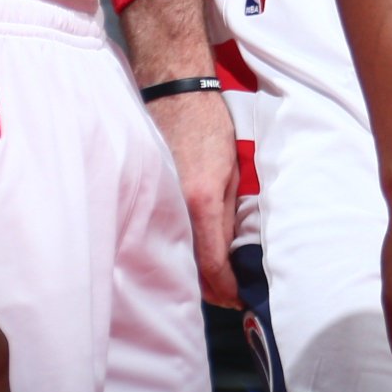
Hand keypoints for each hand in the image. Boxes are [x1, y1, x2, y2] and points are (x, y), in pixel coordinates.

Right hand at [146, 89, 240, 306]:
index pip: (212, 267)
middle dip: (213, 290)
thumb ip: (230, 216)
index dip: (228, 290)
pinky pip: (165, 237)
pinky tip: (194, 255)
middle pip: (190, 270)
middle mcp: (175, 209)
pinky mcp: (150, 198)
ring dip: (196, 274)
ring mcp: (158, 205)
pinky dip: (181, 253)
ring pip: (176, 257)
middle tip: (234, 295)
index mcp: (201, 203)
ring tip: (219, 279)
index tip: (242, 299)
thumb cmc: (210, 125)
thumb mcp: (233, 172)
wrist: (175, 92)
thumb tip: (234, 253)